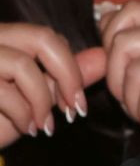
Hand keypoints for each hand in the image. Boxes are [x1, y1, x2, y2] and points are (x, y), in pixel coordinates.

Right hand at [0, 23, 106, 148]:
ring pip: (22, 65)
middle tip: (75, 109)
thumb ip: (65, 77)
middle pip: (41, 37)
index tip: (77, 100)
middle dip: (68, 75)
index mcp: (6, 39)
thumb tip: (103, 58)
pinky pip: (3, 92)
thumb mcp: (36, 98)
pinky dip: (23, 115)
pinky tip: (27, 129)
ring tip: (45, 125)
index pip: (49, 36)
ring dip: (42, 101)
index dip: (72, 67)